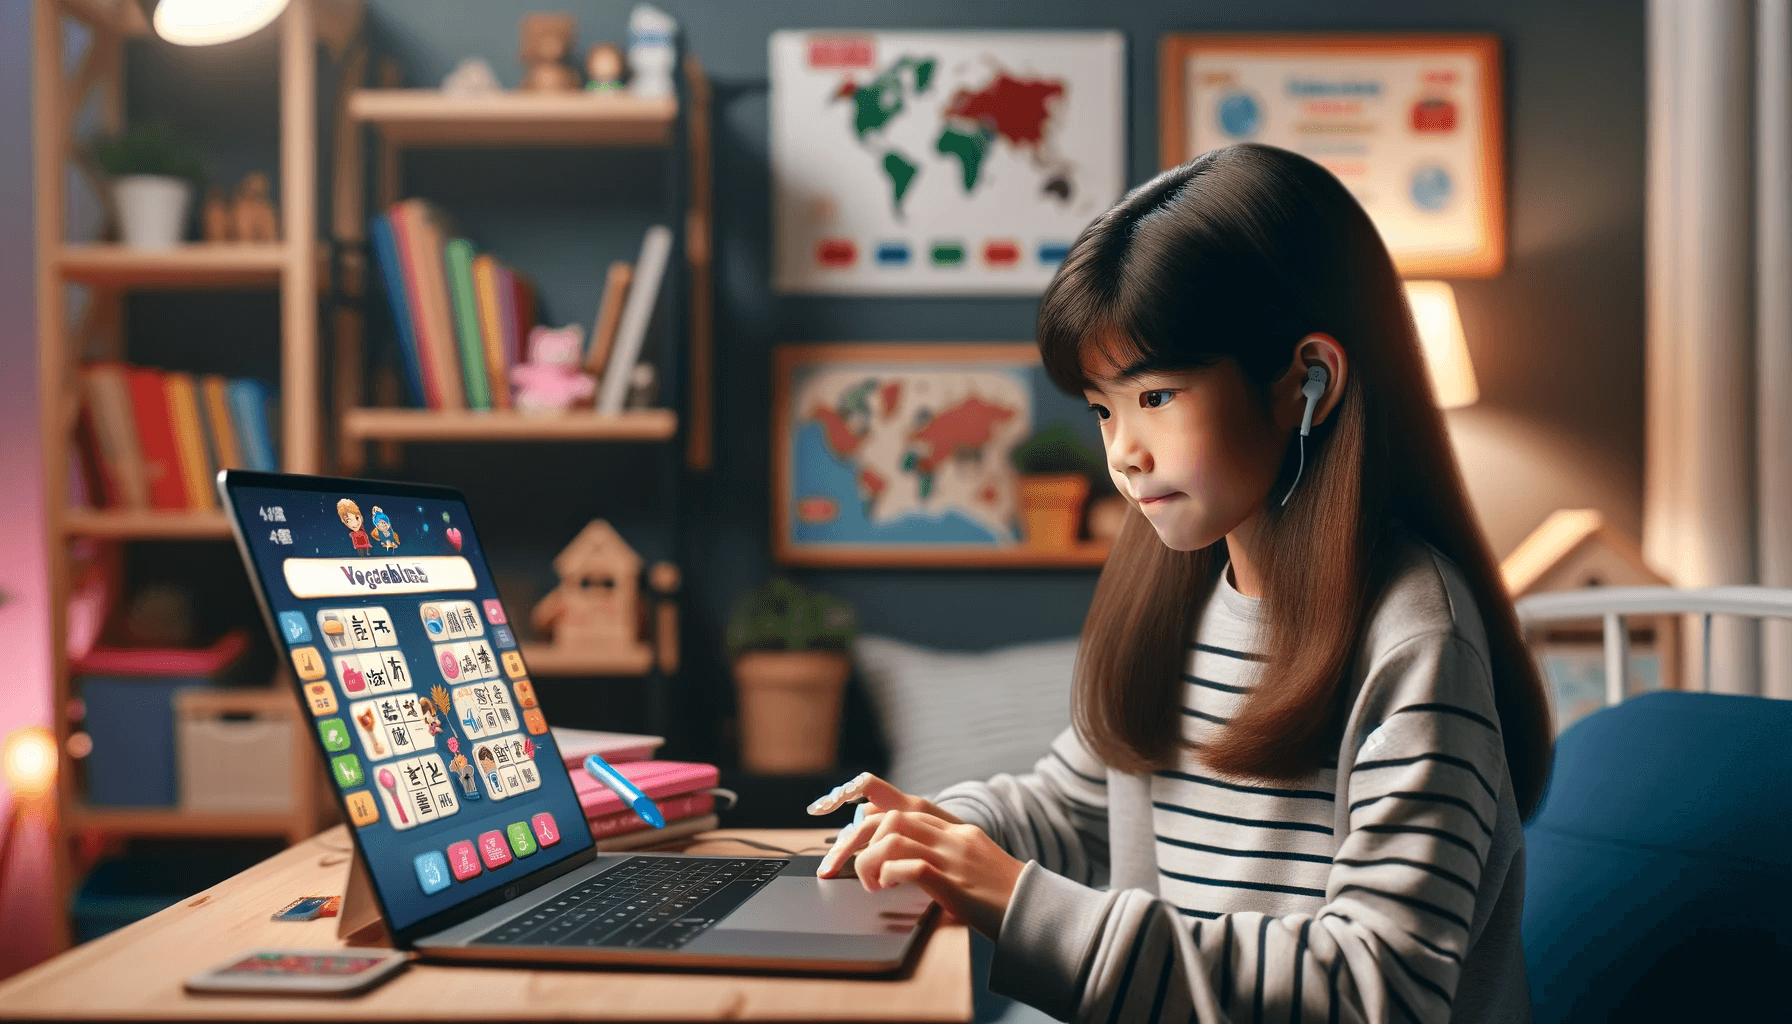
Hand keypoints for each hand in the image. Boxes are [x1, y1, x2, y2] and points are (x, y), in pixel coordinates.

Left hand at [809, 774, 1022, 940]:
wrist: (1037, 913)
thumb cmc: (1002, 899)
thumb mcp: (970, 868)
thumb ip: (939, 856)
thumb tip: (899, 860)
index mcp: (956, 831)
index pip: (905, 806)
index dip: (870, 813)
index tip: (848, 832)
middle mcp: (953, 837)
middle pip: (890, 818)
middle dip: (853, 839)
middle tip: (835, 865)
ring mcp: (954, 858)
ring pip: (893, 836)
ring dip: (868, 860)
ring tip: (869, 884)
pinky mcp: (954, 883)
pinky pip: (910, 865)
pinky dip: (887, 873)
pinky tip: (885, 888)